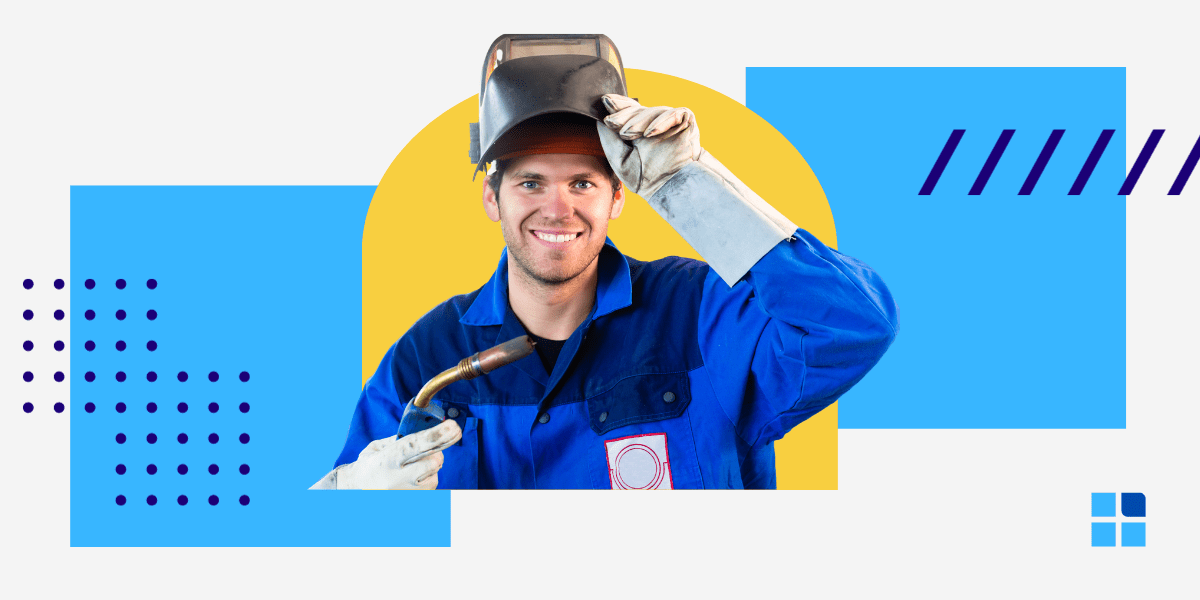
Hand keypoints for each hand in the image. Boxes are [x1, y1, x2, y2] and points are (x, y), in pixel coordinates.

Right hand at [340, 420, 461, 489]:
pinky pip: (430, 488)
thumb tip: (428, 431)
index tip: (453, 427)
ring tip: (412, 468)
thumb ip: (401, 439)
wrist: (355, 491)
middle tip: (432, 450)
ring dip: (430, 468)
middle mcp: (397, 478)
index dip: (436, 435)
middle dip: (437, 453)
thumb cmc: (369, 466)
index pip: (415, 445)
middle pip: (432, 462)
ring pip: (434, 476)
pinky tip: (411, 479)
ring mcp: (404, 493)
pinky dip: (426, 480)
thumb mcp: (379, 447)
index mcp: (387, 459)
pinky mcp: (411, 501)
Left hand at [596, 94, 701, 198]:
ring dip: (639, 121)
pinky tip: (650, 133)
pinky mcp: (687, 121)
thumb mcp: (619, 159)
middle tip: (612, 122)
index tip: (605, 102)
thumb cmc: (645, 179)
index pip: (629, 110)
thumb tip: (600, 120)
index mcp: (640, 130)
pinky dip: (663, 121)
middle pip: (639, 109)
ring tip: (627, 133)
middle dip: (624, 115)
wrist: (670, 189)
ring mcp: (671, 122)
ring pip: (655, 111)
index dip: (618, 105)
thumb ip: (609, 140)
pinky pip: (677, 113)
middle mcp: (655, 124)